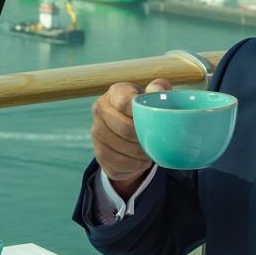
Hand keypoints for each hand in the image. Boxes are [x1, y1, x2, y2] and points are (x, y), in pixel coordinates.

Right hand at [90, 78, 171, 195]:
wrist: (129, 131)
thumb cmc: (144, 110)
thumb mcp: (153, 97)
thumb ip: (159, 89)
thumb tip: (158, 90)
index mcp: (115, 93)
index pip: (125, 102)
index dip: (141, 113)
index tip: (154, 121)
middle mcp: (100, 109)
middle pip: (123, 127)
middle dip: (142, 137)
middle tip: (156, 141)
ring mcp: (96, 132)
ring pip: (121, 147)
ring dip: (139, 153)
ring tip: (151, 152)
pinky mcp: (99, 152)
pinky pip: (118, 163)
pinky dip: (134, 165)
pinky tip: (142, 161)